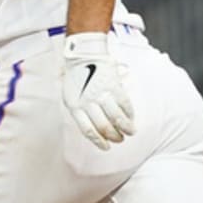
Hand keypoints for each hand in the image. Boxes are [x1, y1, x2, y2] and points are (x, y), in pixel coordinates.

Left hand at [62, 32, 134, 150]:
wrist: (84, 55)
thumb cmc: (77, 79)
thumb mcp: (70, 97)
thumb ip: (79, 113)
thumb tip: (94, 131)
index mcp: (75, 106)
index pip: (88, 130)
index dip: (99, 141)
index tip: (107, 147)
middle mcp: (88, 101)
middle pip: (104, 126)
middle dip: (114, 136)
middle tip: (120, 140)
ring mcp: (101, 93)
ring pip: (116, 117)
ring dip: (126, 128)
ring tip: (131, 132)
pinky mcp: (113, 85)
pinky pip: (124, 104)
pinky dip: (130, 114)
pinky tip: (131, 118)